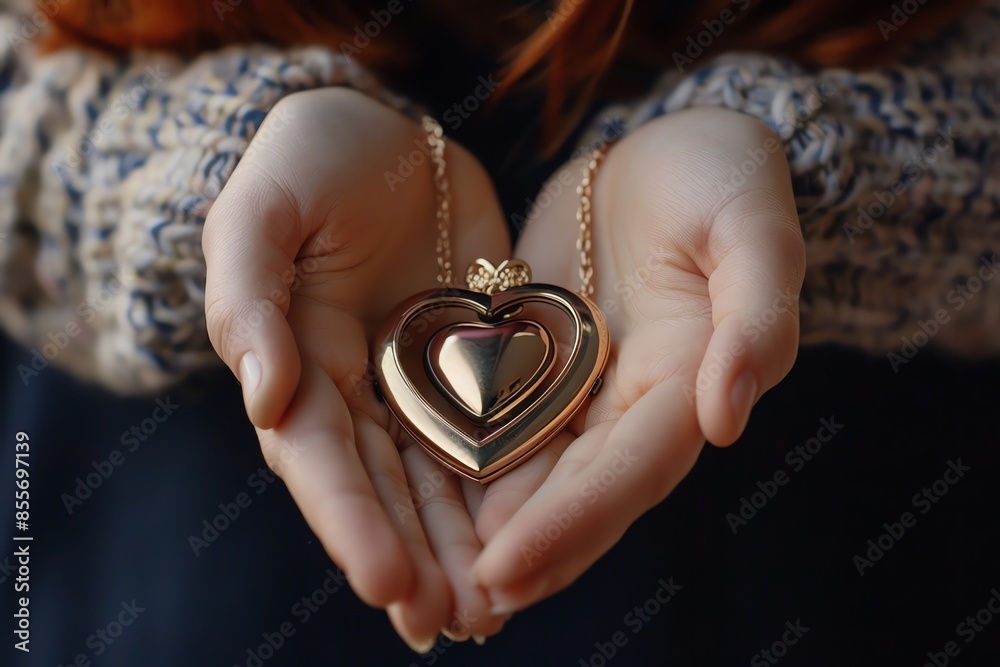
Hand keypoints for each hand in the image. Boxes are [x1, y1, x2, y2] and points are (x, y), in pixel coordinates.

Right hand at [202, 88, 511, 649]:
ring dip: (463, 546)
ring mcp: (418, 381)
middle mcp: (359, 390)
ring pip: (441, 478)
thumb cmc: (307, 161)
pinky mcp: (474, 361)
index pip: (322, 457)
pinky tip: (533, 537)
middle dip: (415, 558)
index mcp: (298, 363)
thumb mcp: (260, 212)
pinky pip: (496, 429)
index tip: (387, 582)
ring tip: (493, 611)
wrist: (380, 132)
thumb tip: (263, 400)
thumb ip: (247, 299)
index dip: (350, 521)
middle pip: (385, 488)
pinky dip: (509, 486)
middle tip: (453, 622)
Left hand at [459, 108, 805, 611]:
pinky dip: (470, 470)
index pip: (633, 467)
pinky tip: (424, 509)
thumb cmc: (724, 177)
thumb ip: (758, 318)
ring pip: (539, 474)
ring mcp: (587, 387)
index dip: (576, 521)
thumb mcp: (756, 228)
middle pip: (580, 492)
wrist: (668, 154)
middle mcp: (636, 401)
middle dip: (525, 552)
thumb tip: (727, 420)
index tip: (510, 569)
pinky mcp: (544, 362)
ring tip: (436, 586)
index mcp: (690, 378)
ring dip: (492, 535)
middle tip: (460, 608)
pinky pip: (504, 423)